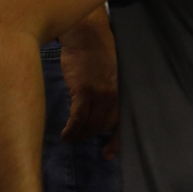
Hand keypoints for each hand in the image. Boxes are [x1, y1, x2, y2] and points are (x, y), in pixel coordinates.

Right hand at [58, 7, 117, 150]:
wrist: (87, 37)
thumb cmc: (99, 57)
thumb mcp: (114, 77)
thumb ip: (113, 96)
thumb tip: (106, 118)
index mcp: (126, 93)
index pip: (125, 123)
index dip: (118, 142)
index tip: (109, 154)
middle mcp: (117, 96)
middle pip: (105, 126)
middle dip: (93, 134)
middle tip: (82, 136)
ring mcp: (102, 94)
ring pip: (92, 125)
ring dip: (80, 133)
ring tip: (71, 136)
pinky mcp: (84, 91)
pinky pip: (79, 119)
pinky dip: (72, 130)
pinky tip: (66, 134)